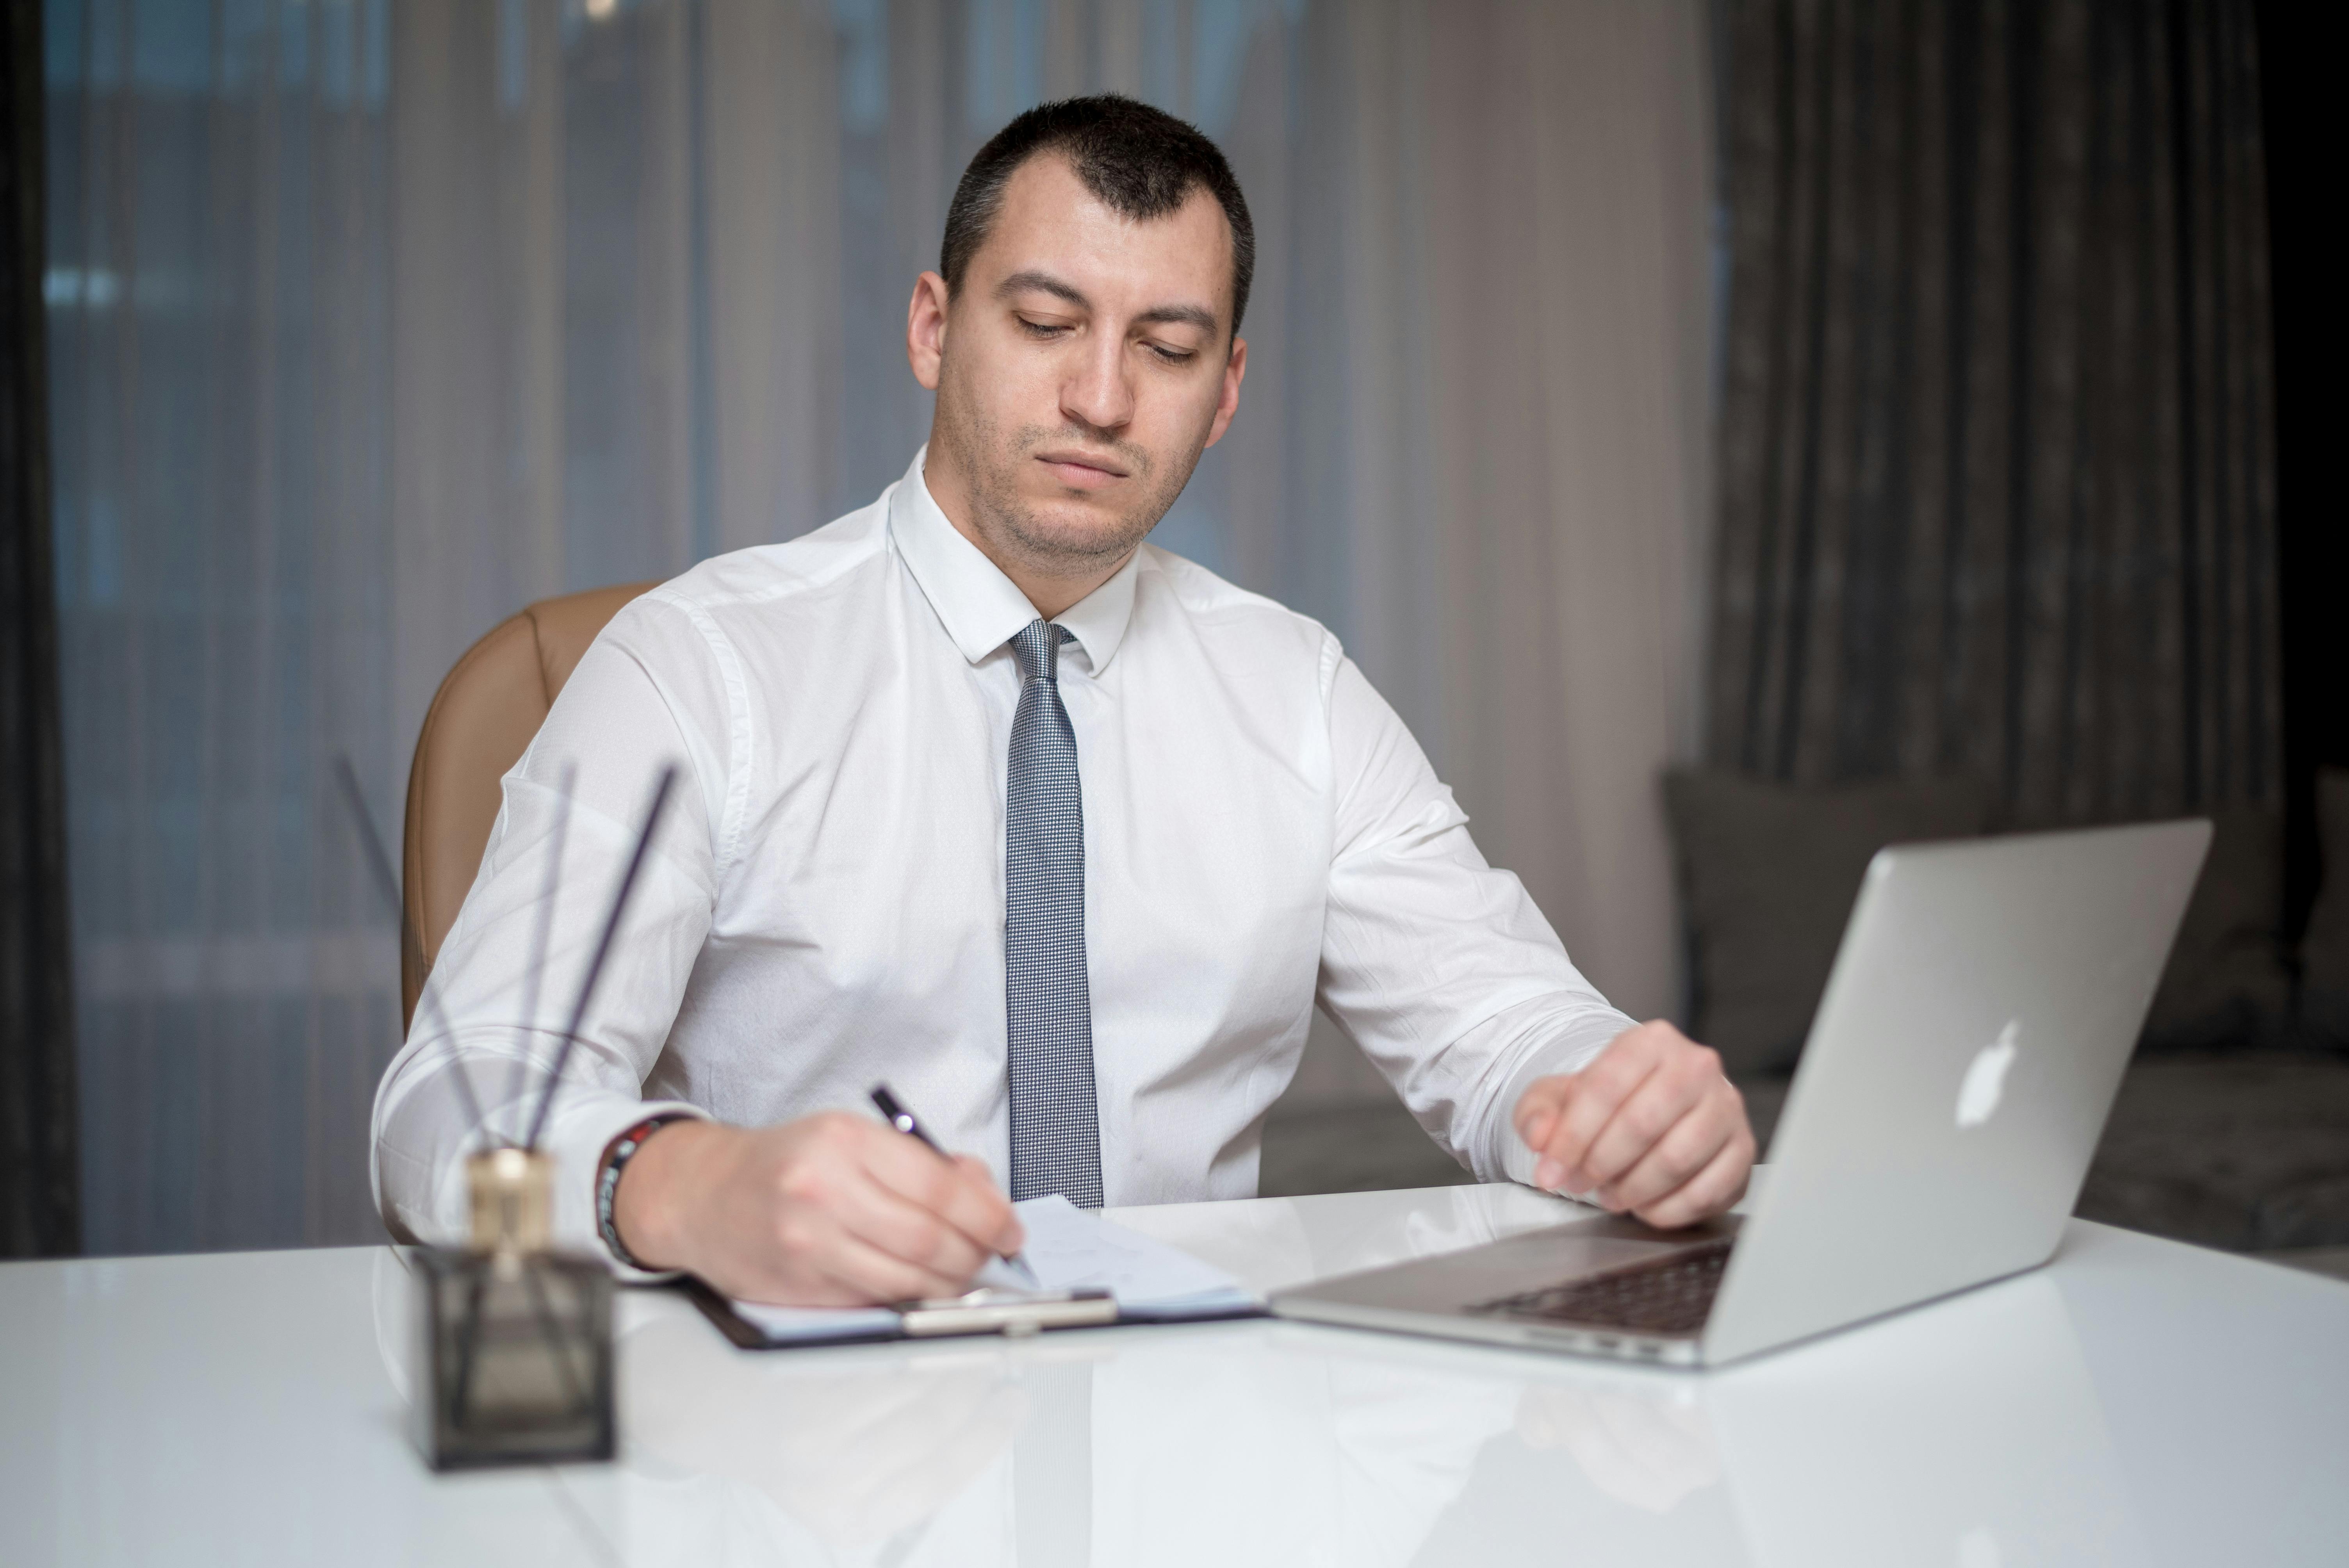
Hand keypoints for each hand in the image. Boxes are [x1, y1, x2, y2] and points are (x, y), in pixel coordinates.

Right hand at [611, 1113, 1024, 1305]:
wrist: (704, 1195)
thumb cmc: (787, 1164)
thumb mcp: (852, 1138)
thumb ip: (922, 1163)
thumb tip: (985, 1197)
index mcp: (846, 1140)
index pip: (939, 1185)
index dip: (987, 1214)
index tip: (1009, 1229)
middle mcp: (824, 1188)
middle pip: (930, 1237)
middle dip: (976, 1254)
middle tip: (992, 1256)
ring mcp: (809, 1241)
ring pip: (908, 1277)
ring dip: (950, 1283)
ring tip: (963, 1275)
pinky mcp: (800, 1285)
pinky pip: (875, 1298)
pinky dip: (910, 1297)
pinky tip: (920, 1286)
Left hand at [1512, 1020, 1754, 1227]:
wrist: (1649, 1109)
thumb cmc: (1604, 1103)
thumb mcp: (1558, 1098)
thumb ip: (1538, 1112)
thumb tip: (1540, 1137)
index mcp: (1652, 1041)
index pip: (1605, 1088)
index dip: (1572, 1137)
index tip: (1549, 1172)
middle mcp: (1698, 1066)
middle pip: (1642, 1124)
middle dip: (1601, 1164)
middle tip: (1580, 1184)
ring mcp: (1727, 1108)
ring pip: (1676, 1159)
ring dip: (1634, 1189)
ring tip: (1611, 1194)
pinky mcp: (1743, 1150)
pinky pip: (1707, 1191)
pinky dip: (1668, 1209)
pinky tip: (1645, 1206)